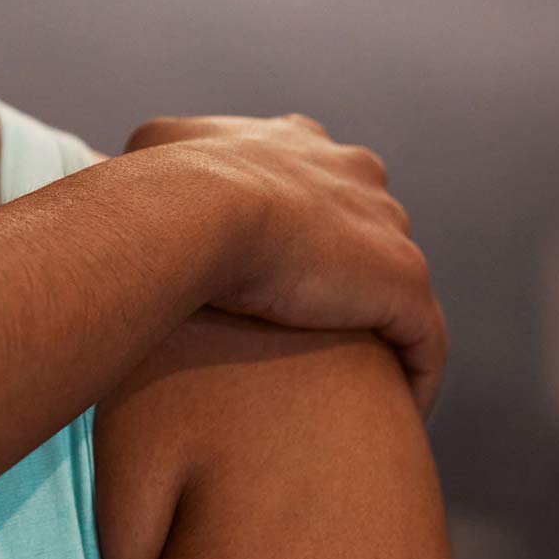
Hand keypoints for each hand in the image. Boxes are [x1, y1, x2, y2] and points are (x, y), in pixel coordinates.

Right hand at [124, 113, 446, 416]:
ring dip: (378, 325)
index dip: (296, 218)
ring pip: (395, 285)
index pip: (314, 178)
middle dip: (345, 267)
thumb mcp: (151, 148)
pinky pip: (425, 342)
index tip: (271, 262)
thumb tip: (133, 171)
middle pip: (364, 225)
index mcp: (300, 143)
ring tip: (351, 380)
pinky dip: (414, 375)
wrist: (201, 210)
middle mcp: (355, 174)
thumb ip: (161, 156)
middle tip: (306, 326)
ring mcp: (386, 229)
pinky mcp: (404, 286)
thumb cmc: (167, 184)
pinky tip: (395, 414)